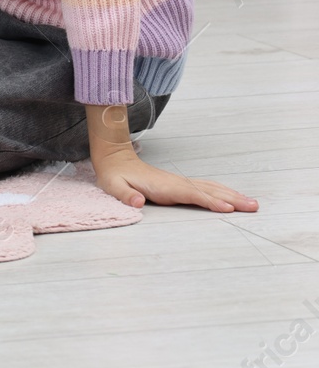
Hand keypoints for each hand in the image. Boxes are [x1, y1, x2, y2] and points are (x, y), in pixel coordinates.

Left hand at [92, 148, 258, 212]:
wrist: (115, 159)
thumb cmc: (114, 176)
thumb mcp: (113, 187)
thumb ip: (125, 195)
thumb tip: (137, 203)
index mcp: (163, 186)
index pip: (191, 194)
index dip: (209, 201)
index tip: (228, 208)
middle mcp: (176, 183)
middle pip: (208, 191)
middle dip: (231, 199)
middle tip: (254, 206)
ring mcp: (180, 182)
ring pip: (211, 188)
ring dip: (232, 195)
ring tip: (252, 203)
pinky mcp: (180, 184)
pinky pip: (206, 188)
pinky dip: (223, 192)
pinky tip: (234, 197)